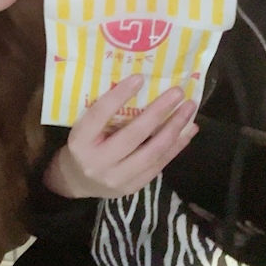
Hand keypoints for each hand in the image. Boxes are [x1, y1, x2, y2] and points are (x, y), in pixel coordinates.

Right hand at [44, 74, 198, 198]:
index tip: (139, 78)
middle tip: (177, 92)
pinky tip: (188, 130)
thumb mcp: (84, 128)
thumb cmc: (84, 144)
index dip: (119, 96)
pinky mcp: (133, 187)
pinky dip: (176, 146)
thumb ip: (104, 113)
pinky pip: (159, 165)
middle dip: (158, 112)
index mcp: (79, 141)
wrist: (77, 182)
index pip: (99, 115)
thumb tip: (139, 84)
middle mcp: (97, 162)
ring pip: (152, 153)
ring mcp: (117, 178)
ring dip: (174, 129)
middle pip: (132, 135)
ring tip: (189, 109)